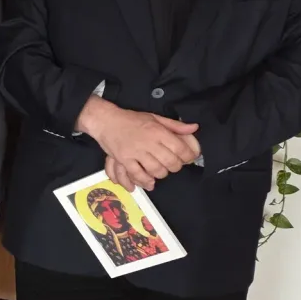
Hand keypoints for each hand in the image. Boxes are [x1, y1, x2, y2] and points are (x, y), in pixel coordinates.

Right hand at [77, 98, 198, 190]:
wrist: (106, 121)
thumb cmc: (131, 119)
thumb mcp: (155, 117)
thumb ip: (175, 125)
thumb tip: (194, 128)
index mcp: (158, 131)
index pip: (180, 148)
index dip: (188, 156)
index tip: (188, 158)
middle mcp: (148, 142)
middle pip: (170, 162)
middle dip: (176, 167)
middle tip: (174, 166)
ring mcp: (135, 152)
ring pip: (156, 170)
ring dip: (162, 174)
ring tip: (161, 171)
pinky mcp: (124, 159)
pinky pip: (137, 174)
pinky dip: (145, 181)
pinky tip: (149, 182)